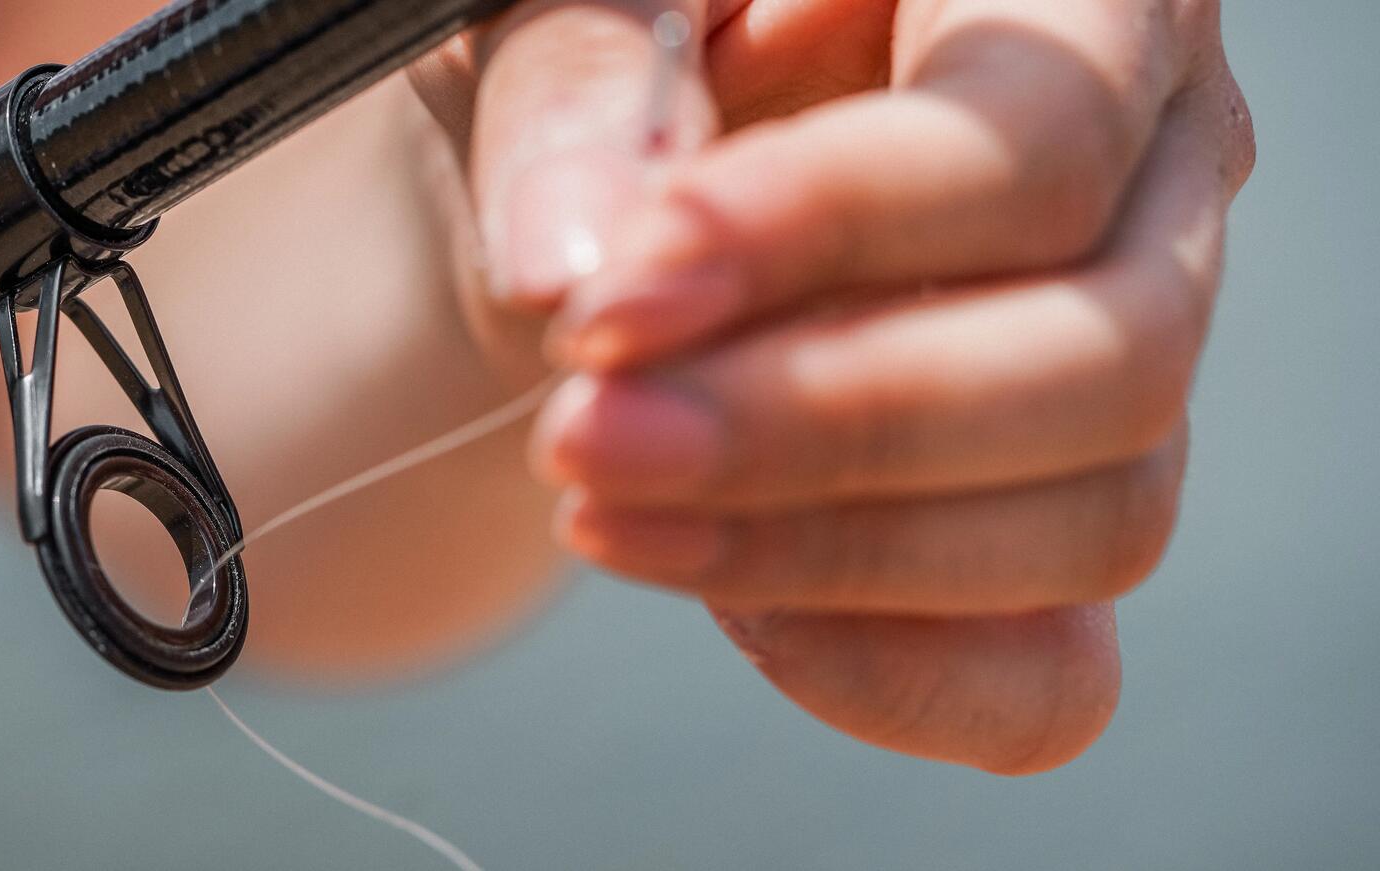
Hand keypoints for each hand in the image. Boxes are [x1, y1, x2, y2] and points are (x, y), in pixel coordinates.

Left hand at [411, 0, 1253, 772]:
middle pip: (1113, 354)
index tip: (608, 308)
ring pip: (1104, 519)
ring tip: (607, 513)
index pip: (1032, 138)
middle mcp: (1148, 173)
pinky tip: (732, 610)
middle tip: (583, 439)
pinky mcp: (1053, 519)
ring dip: (832, 555)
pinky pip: (1056, 667)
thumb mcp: (555, 14)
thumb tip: (577, 261)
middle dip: (823, 427)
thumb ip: (575, 88)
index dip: (824, 234)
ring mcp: (1123, 358)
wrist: (591, 196)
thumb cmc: (594, 62)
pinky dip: (897, 675)